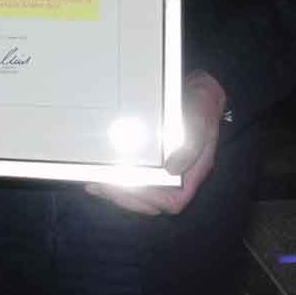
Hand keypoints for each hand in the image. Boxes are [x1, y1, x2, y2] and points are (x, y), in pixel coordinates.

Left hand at [85, 71, 226, 215]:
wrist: (195, 93)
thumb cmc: (200, 110)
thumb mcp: (199, 124)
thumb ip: (190, 147)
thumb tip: (172, 170)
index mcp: (190, 174)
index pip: (173, 201)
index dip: (150, 199)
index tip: (129, 188)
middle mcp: (174, 177)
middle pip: (150, 202)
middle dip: (124, 198)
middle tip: (102, 186)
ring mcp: (159, 170)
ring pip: (137, 193)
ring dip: (115, 192)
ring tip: (95, 182)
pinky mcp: (147, 161)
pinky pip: (130, 176)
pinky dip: (114, 178)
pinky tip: (97, 172)